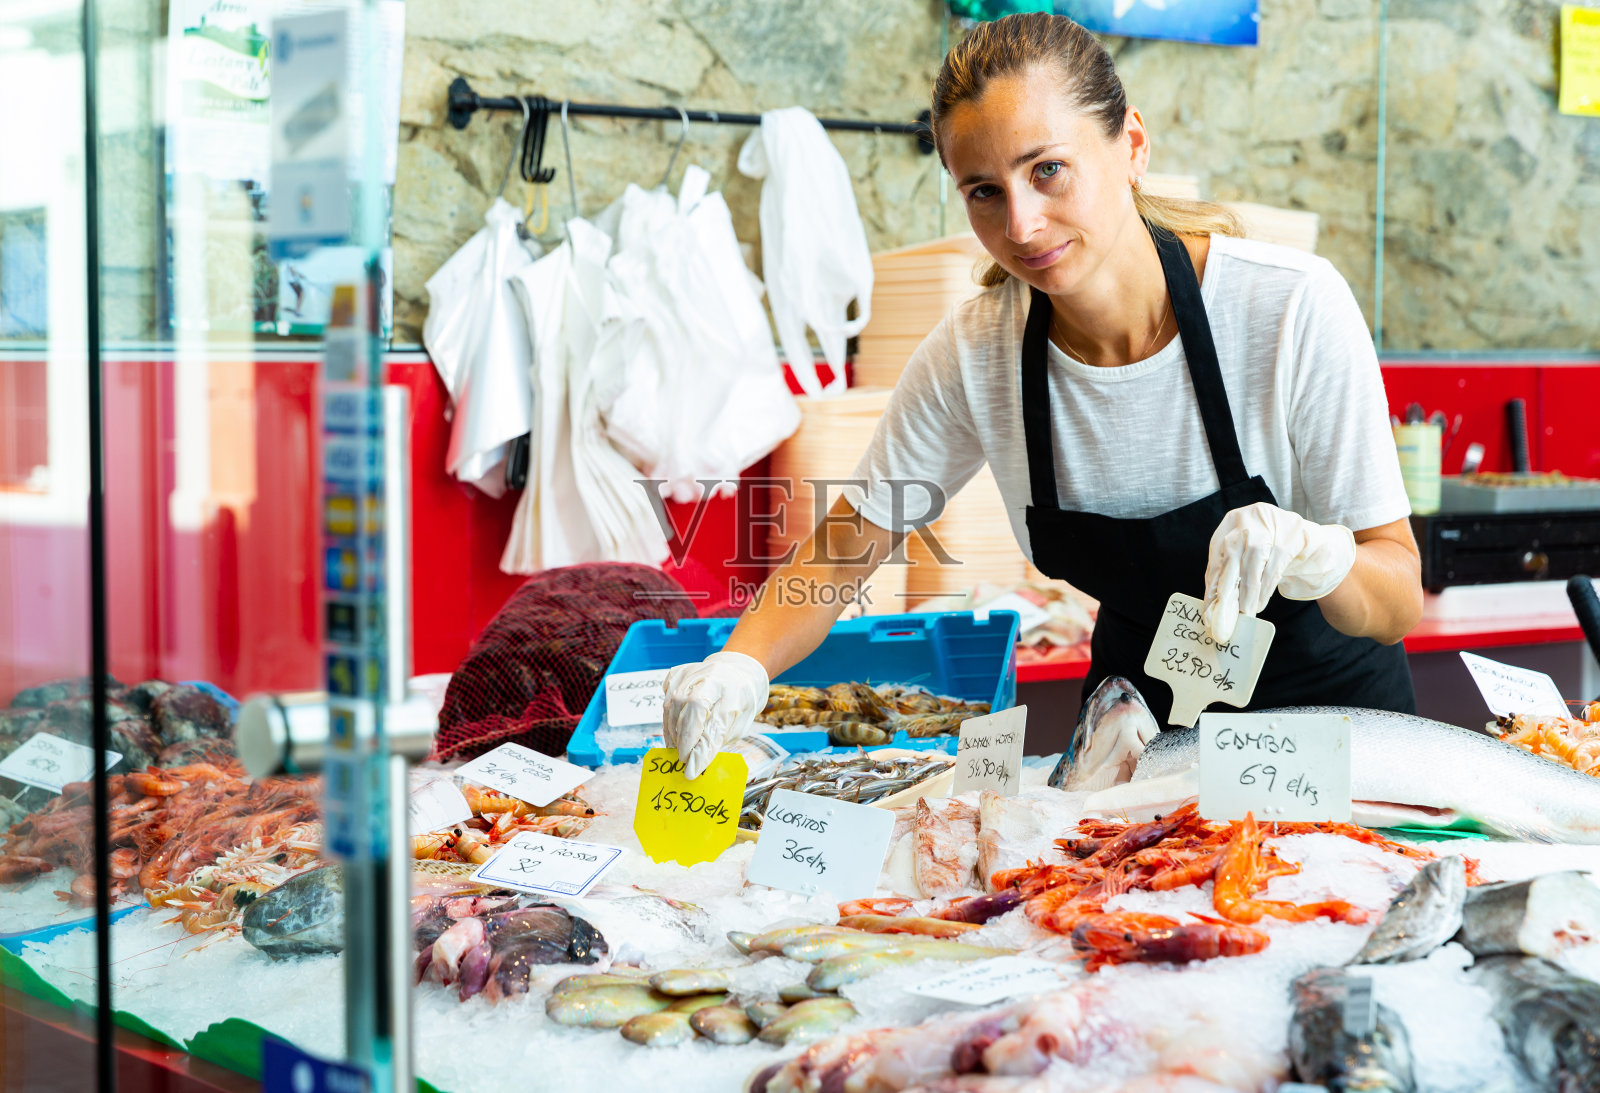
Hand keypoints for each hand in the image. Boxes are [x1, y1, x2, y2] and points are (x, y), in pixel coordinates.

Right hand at [661, 651, 768, 779]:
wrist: (739, 674)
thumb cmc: (740, 703)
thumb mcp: (736, 725)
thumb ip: (713, 742)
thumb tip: (692, 767)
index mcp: (722, 682)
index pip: (699, 710)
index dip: (692, 741)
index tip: (690, 768)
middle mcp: (701, 672)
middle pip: (681, 708)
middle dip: (682, 740)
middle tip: (685, 761)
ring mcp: (686, 672)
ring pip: (670, 706)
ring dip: (673, 733)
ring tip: (680, 750)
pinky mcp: (675, 674)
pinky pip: (667, 700)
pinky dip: (670, 720)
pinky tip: (678, 732)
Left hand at [1202, 502, 1355, 644]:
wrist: (1304, 534)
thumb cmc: (1268, 546)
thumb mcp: (1245, 551)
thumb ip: (1228, 570)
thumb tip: (1212, 602)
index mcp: (1230, 522)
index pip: (1217, 557)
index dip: (1212, 586)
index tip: (1209, 610)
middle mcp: (1247, 520)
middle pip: (1232, 560)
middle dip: (1227, 591)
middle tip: (1224, 616)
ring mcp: (1271, 526)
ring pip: (1253, 566)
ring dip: (1247, 595)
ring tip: (1245, 613)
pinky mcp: (1291, 538)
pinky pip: (1273, 570)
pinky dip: (1264, 590)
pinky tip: (1259, 603)